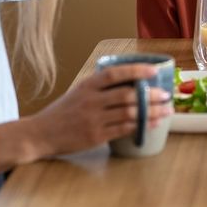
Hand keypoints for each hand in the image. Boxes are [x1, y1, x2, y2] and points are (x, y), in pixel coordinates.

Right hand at [0, 65, 172, 170]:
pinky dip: (142, 126)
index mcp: (87, 86)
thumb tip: (131, 82)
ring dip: (152, 112)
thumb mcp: (78, 92)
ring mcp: (94, 120)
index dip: (136, 70)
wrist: (40, 134)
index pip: (114, 74)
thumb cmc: (62, 112)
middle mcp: (91, 101)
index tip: (154, 71)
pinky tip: (153, 124)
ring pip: (130, 113)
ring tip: (166, 110)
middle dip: (151, 95)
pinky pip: (124, 129)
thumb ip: (100, 88)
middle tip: (167, 94)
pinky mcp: (96, 136)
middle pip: (127, 95)